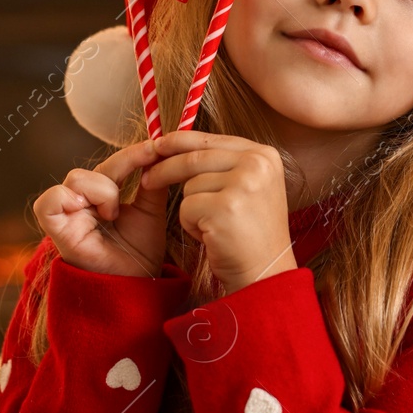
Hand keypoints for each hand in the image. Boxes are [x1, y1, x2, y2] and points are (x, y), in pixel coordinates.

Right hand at [33, 141, 168, 277]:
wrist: (136, 284)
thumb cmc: (140, 252)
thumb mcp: (151, 210)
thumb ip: (153, 182)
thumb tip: (163, 151)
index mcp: (100, 198)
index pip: (112, 164)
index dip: (133, 154)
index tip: (157, 148)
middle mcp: (80, 204)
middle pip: (93, 167)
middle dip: (121, 168)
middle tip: (144, 184)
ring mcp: (66, 215)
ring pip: (76, 179)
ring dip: (103, 191)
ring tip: (113, 215)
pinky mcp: (55, 230)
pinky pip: (49, 201)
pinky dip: (70, 199)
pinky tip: (96, 215)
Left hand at [138, 131, 295, 294]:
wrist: (265, 273)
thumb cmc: (250, 234)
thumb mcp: (247, 188)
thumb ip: (223, 164)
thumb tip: (176, 143)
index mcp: (264, 155)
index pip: (212, 139)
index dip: (180, 142)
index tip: (158, 146)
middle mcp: (257, 164)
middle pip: (194, 158)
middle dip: (165, 169)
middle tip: (146, 180)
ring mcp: (243, 184)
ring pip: (189, 185)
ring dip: (191, 208)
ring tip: (214, 226)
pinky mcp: (226, 207)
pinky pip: (186, 207)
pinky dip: (191, 225)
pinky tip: (212, 236)